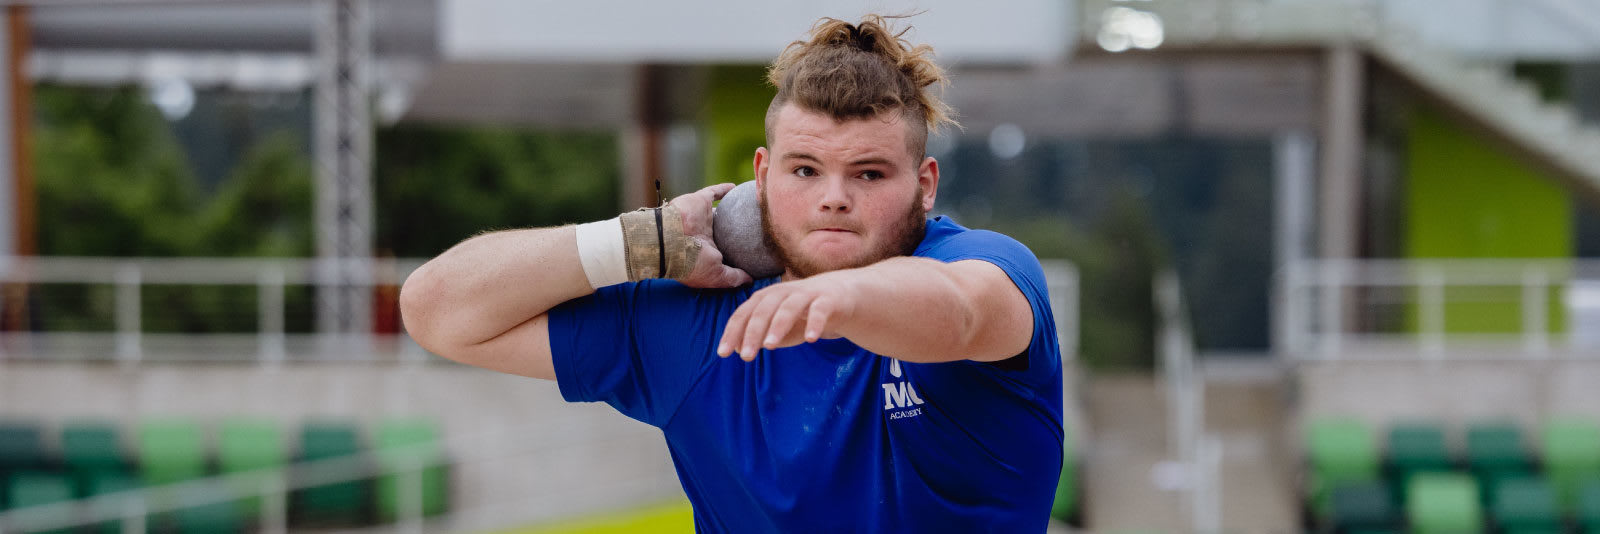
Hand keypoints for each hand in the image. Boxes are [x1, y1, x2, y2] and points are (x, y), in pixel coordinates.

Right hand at [670, 183, 752, 288]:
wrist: (669, 239)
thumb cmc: (691, 262)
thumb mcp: (716, 276)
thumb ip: (734, 276)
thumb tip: (750, 279)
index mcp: (705, 253)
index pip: (723, 252)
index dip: (735, 253)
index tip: (752, 253)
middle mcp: (703, 235)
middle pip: (722, 232)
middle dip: (734, 232)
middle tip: (754, 230)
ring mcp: (701, 218)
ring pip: (719, 211)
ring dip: (731, 209)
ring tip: (747, 208)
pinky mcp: (699, 201)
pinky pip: (714, 192)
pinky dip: (723, 190)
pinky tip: (736, 188)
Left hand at [716, 274, 855, 360]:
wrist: (839, 295)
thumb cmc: (801, 314)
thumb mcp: (776, 326)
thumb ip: (757, 336)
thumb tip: (736, 349)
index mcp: (766, 298)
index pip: (744, 314)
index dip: (733, 332)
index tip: (723, 353)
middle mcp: (783, 293)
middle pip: (763, 310)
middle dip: (753, 332)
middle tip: (747, 357)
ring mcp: (806, 294)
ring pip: (789, 307)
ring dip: (778, 326)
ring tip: (770, 346)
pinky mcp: (828, 300)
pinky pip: (820, 310)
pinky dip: (815, 323)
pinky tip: (811, 339)